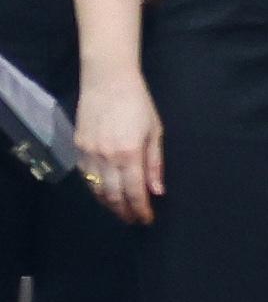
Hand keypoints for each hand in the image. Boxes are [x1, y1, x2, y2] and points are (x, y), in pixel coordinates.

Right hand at [71, 69, 159, 227]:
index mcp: (129, 154)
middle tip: (133, 220)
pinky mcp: (77, 146)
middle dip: (124, 211)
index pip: (134, 192)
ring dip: (109, 203)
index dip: (140, 209)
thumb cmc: (138, 104)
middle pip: (113, 195)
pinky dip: (95, 188)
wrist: (107, 81)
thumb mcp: (155, 132)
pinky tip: (105, 192)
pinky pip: (85, 176)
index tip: (146, 220)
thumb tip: (156, 191)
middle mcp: (105, 157)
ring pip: (96, 188)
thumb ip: (155, 164)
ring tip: (120, 211)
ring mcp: (88, 152)